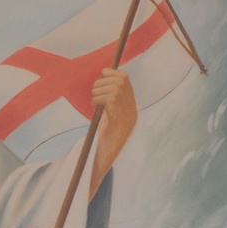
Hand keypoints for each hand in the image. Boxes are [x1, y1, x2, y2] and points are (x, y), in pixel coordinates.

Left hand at [90, 68, 136, 194]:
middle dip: (104, 80)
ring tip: (95, 103)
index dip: (113, 73)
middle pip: (120, 80)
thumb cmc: (104, 136)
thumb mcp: (109, 115)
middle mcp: (131, 108)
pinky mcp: (118, 116)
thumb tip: (102, 75)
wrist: (105, 154)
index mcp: (130, 107)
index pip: (125, 79)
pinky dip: (97, 100)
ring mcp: (126, 112)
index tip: (102, 73)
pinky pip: (107, 98)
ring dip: (98, 92)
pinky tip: (95, 108)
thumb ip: (109, 98)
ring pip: (111, 88)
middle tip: (95, 91)